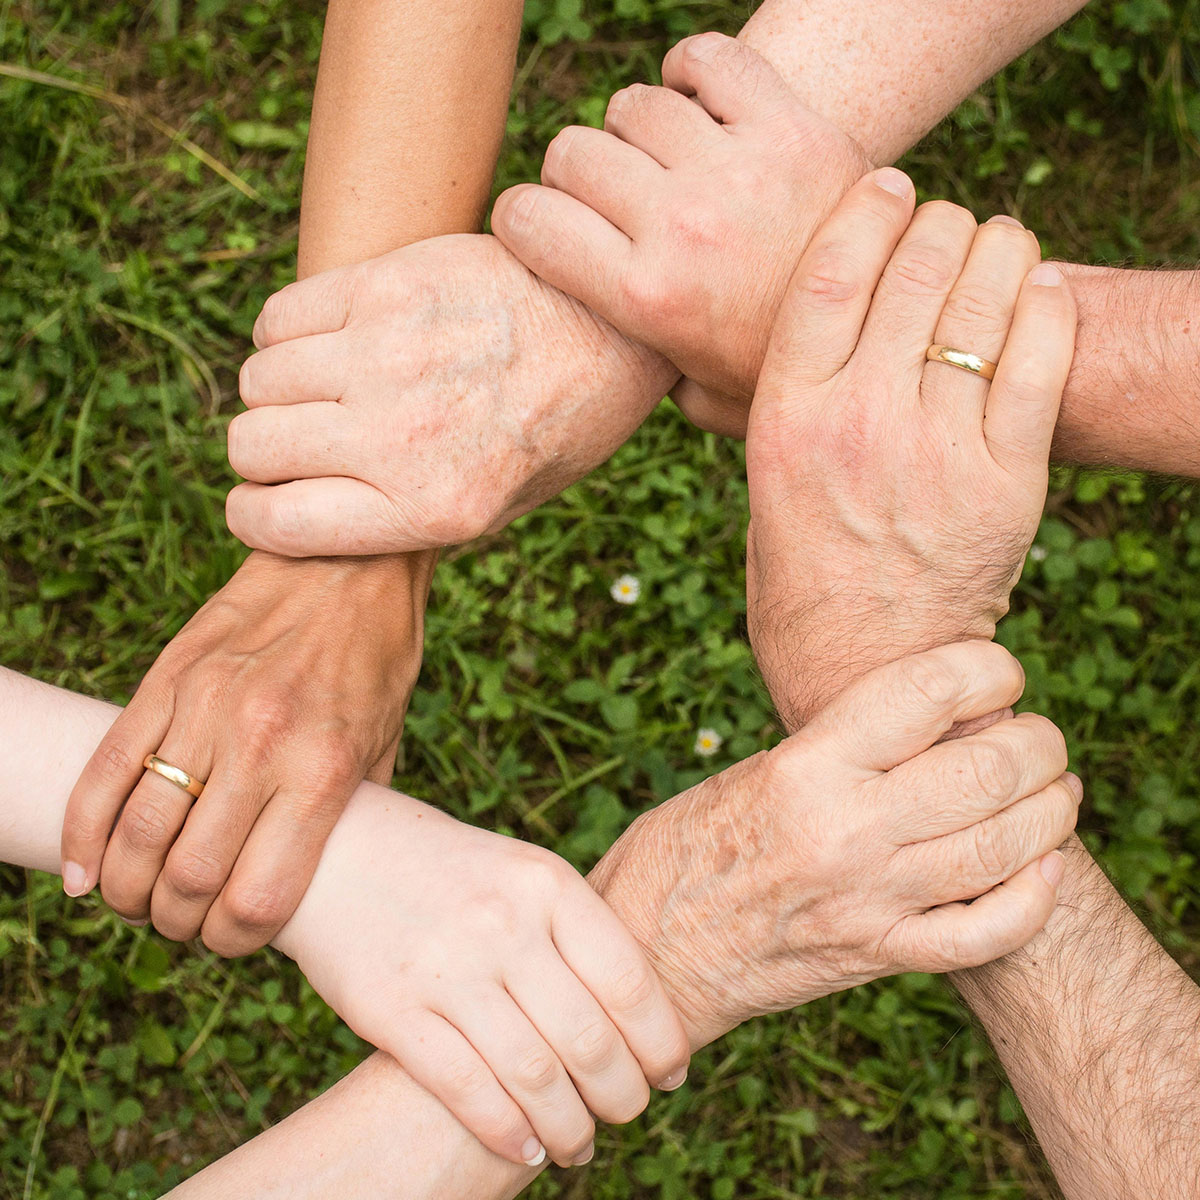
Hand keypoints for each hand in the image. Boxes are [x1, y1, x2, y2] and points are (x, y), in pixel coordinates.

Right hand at [60, 551, 430, 953]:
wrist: (347, 563)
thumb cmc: (376, 660)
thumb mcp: (386, 745)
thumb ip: (349, 816)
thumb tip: (317, 883)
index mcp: (323, 771)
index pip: (257, 898)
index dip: (234, 941)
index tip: (231, 939)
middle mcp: (261, 745)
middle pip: (188, 878)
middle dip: (176, 923)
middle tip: (182, 922)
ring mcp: (205, 709)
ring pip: (137, 832)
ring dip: (127, 888)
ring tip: (138, 899)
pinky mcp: (167, 679)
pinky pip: (105, 770)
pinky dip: (83, 833)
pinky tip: (84, 870)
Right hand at [225, 233, 677, 555]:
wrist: (615, 327)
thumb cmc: (560, 425)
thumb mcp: (502, 506)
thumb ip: (408, 519)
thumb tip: (314, 515)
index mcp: (433, 508)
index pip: (275, 523)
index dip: (255, 515)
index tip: (264, 502)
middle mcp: (402, 437)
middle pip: (252, 446)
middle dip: (264, 453)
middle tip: (303, 442)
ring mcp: (389, 356)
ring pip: (258, 380)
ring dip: (277, 391)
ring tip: (323, 388)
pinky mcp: (388, 286)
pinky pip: (280, 316)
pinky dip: (286, 333)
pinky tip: (330, 340)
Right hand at [275, 788, 690, 1169]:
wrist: (338, 849)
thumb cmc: (449, 869)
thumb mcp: (521, 872)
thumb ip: (574, 930)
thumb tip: (640, 1014)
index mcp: (546, 883)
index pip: (629, 980)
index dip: (660, 1040)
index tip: (671, 1073)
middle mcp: (503, 924)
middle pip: (589, 1039)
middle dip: (622, 1094)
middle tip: (628, 1114)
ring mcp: (446, 968)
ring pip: (534, 1077)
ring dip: (570, 1128)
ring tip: (581, 1145)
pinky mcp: (392, 1010)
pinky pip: (466, 1089)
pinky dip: (507, 1133)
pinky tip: (527, 1150)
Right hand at [491, 33, 871, 435]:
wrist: (891, 330)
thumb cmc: (782, 369)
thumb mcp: (700, 398)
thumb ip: (640, 375)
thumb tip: (598, 359)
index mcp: (646, 299)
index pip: (527, 219)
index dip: (522, 218)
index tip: (541, 227)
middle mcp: (682, 227)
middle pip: (572, 152)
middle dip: (574, 175)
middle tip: (608, 200)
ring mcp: (737, 170)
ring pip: (633, 105)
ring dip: (635, 130)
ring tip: (662, 162)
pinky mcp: (790, 126)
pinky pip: (708, 60)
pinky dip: (691, 71)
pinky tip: (698, 105)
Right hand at [589, 641, 1077, 1049]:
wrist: (649, 953)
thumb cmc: (685, 848)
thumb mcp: (751, 772)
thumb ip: (838, 749)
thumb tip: (926, 721)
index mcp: (805, 767)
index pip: (926, 692)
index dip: (987, 668)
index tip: (999, 672)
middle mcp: (845, 829)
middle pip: (987, 768)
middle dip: (1038, 743)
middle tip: (1038, 736)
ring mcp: (868, 899)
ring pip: (1003, 847)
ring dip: (1052, 811)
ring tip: (1056, 791)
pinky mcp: (877, 955)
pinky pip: (984, 934)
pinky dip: (1033, 900)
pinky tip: (1044, 868)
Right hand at [744, 173, 1076, 729]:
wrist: (865, 669)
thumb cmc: (801, 577)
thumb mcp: (760, 486)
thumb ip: (764, 408)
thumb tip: (750, 339)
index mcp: (786, 420)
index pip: (830, 272)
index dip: (867, 208)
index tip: (887, 183)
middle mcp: (858, 424)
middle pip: (914, 269)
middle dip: (938, 222)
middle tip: (946, 223)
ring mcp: (936, 451)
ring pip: (983, 301)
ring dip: (998, 250)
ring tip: (997, 246)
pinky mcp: (1006, 482)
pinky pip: (1040, 360)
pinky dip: (1046, 306)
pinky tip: (1038, 290)